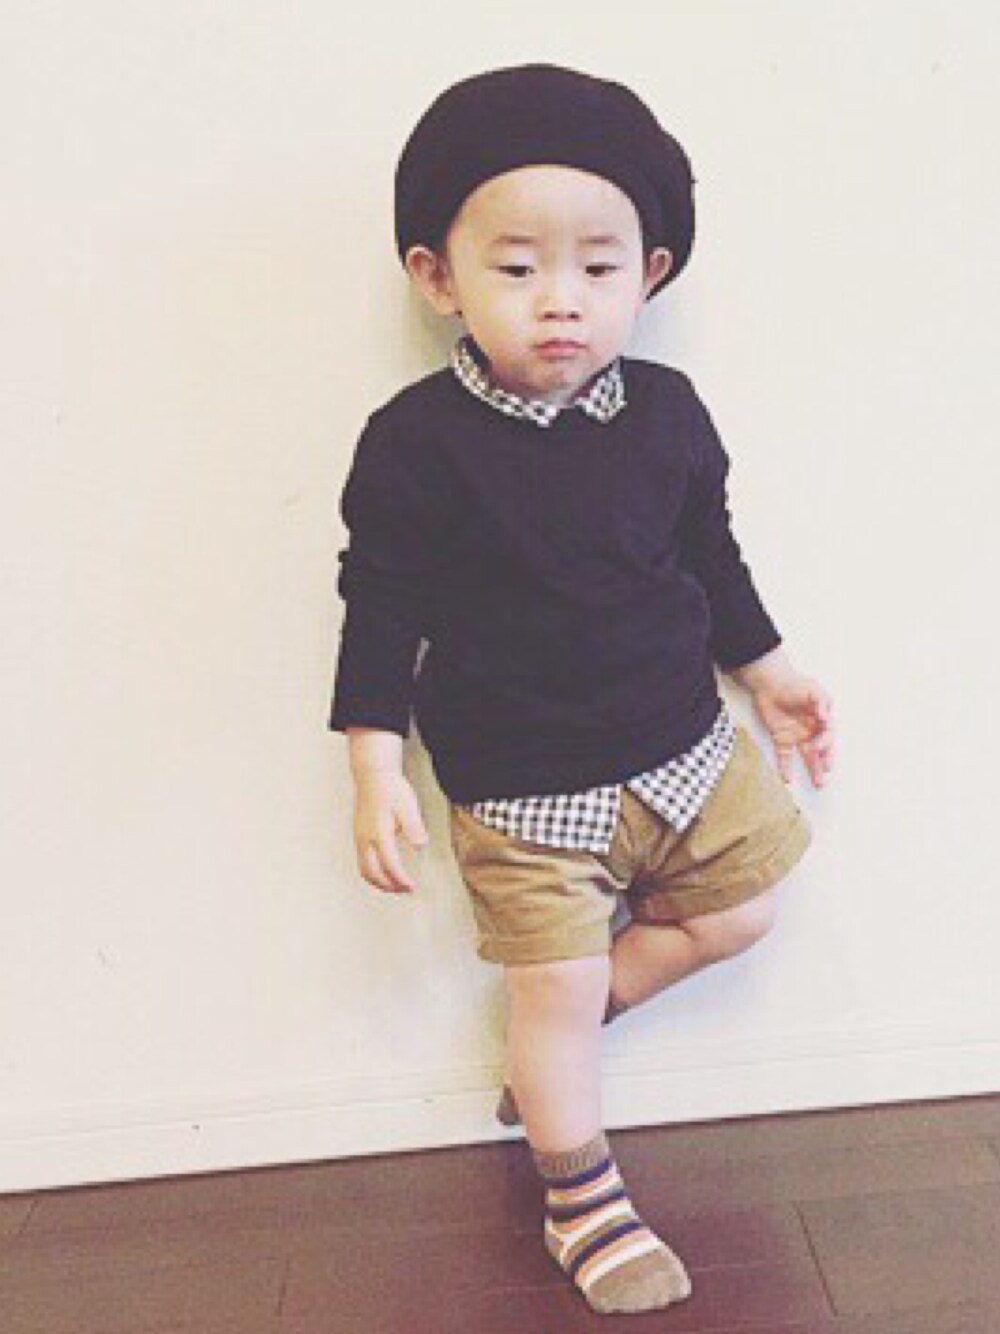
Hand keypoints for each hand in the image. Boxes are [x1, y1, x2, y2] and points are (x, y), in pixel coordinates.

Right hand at [352, 770, 429, 893]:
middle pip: (372, 873)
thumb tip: (420, 845)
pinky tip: (384, 870)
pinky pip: (362, 861)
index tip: (411, 887)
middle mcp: (365, 839)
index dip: (401, 879)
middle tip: (404, 890)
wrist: (373, 775)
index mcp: (378, 834)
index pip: (390, 865)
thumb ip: (414, 827)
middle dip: (388, 886)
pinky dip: (373, 872)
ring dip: (378, 881)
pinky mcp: (358, 835)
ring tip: (394, 885)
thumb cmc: (391, 789)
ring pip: (364, 869)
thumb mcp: (408, 806)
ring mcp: (358, 838)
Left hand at [750, 672, 834, 787]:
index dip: (824, 742)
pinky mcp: (782, 738)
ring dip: (813, 769)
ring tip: (819, 784)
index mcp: (821, 720)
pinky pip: (785, 756)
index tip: (817, 746)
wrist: (770, 683)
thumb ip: (821, 702)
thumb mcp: (812, 689)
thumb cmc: (794, 684)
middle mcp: (812, 730)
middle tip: (826, 772)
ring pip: (808, 756)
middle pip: (822, 749)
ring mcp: (797, 735)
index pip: (827, 735)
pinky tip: (788, 779)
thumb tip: (826, 717)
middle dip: (825, 761)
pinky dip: (786, 768)